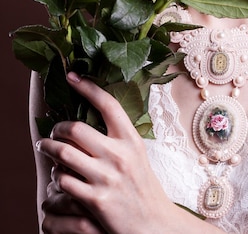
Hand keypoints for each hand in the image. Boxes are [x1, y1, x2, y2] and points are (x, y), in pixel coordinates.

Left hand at [36, 72, 177, 233]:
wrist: (154, 224)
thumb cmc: (143, 187)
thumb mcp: (137, 154)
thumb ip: (118, 136)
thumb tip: (93, 115)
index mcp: (131, 139)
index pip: (108, 104)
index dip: (88, 87)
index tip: (72, 76)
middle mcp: (119, 155)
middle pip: (76, 129)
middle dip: (57, 127)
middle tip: (53, 129)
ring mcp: (106, 178)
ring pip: (64, 154)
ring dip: (49, 148)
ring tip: (46, 147)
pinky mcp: (95, 200)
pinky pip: (64, 181)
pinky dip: (56, 177)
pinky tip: (57, 176)